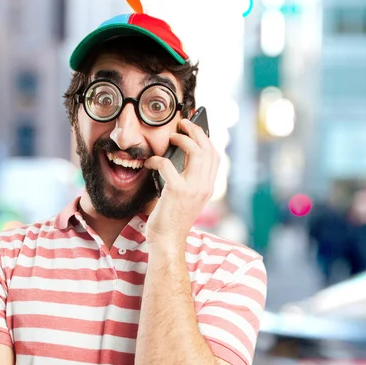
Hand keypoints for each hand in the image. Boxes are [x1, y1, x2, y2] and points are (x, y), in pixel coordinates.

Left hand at [143, 118, 219, 248]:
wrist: (167, 241)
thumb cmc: (172, 220)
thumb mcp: (187, 199)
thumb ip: (188, 181)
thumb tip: (177, 159)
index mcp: (208, 187)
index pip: (215, 156)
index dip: (206, 139)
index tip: (195, 130)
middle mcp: (205, 186)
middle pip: (208, 149)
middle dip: (196, 131)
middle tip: (183, 123)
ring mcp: (193, 188)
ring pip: (196, 152)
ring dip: (182, 139)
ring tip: (172, 136)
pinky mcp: (177, 191)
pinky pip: (168, 165)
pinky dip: (157, 159)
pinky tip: (150, 162)